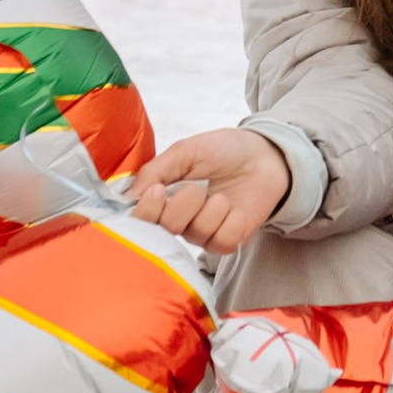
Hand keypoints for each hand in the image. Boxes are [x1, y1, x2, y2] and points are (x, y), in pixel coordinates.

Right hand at [121, 129, 291, 254]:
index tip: (158, 192)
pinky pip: (221, 242)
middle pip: (165, 230)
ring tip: (222, 194)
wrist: (263, 155)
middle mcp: (177, 220)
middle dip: (182, 207)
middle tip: (197, 188)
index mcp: (161, 198)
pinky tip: (236, 209)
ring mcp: (201, 233)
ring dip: (213, 209)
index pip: (138, 220)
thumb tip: (130, 196)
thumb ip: (155, 172)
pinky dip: (231, 222)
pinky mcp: (226, 241)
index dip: (145, 212)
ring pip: (196, 234)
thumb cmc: (221, 150)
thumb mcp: (185, 151)